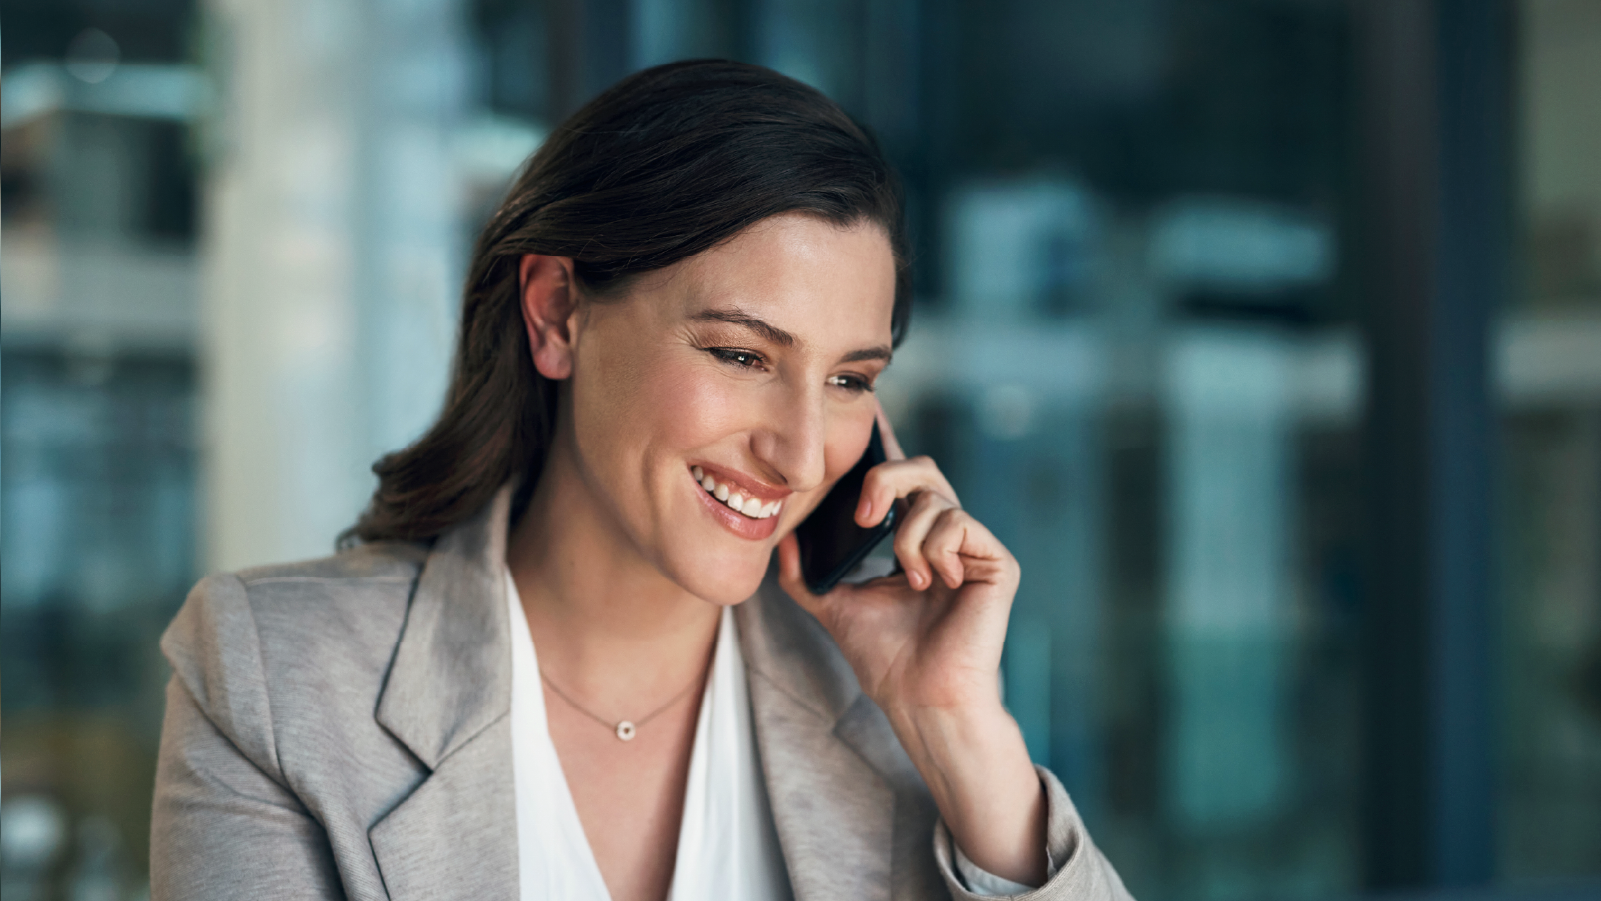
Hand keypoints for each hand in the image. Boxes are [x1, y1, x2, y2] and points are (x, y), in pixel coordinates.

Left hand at [776, 404, 1017, 717]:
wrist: (919, 698)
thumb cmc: (886, 660)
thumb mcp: (834, 606)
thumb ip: (807, 574)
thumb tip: (783, 540)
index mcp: (911, 540)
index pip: (900, 481)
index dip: (885, 446)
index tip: (866, 412)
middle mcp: (944, 537)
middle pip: (921, 468)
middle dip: (886, 478)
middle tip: (862, 517)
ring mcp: (974, 548)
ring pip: (936, 497)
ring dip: (907, 536)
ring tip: (909, 578)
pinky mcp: (997, 561)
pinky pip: (960, 522)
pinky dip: (935, 547)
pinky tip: (935, 582)